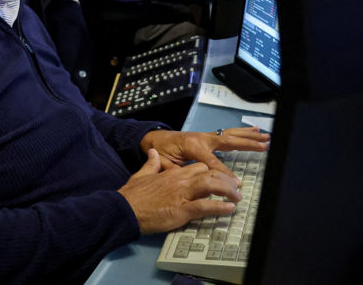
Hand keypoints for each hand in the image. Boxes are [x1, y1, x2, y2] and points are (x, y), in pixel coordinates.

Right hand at [119, 148, 241, 233]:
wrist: (124, 209)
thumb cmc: (132, 195)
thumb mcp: (141, 175)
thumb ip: (150, 164)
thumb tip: (152, 153)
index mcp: (172, 173)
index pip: (198, 166)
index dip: (211, 172)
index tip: (219, 178)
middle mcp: (179, 181)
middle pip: (209, 174)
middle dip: (225, 180)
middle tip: (236, 188)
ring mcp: (181, 195)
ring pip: (211, 186)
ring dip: (227, 190)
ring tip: (238, 197)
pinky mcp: (181, 210)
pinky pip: (204, 206)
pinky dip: (219, 207)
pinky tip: (229, 208)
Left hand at [140, 127, 269, 179]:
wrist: (154, 137)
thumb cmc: (160, 151)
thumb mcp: (165, 163)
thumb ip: (177, 172)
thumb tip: (188, 180)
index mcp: (192, 145)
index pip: (212, 162)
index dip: (224, 173)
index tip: (236, 184)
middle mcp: (202, 138)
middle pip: (229, 141)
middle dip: (247, 144)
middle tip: (265, 145)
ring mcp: (206, 136)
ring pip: (231, 135)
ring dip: (249, 136)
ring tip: (265, 137)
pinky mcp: (208, 137)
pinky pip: (228, 134)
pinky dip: (241, 133)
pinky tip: (253, 132)